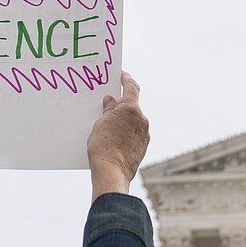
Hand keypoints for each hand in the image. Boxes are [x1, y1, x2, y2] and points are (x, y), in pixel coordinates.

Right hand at [87, 71, 149, 200]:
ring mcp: (145, 134)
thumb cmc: (103, 147)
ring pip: (133, 121)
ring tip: (108, 126)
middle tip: (107, 105)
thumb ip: (108, 110)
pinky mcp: (143, 147)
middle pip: (132, 106)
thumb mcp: (100, 123)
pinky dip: (125, 132)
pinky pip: (134, 134)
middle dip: (120, 105)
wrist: (111, 172)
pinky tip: (114, 139)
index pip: (131, 87)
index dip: (126, 79)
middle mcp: (142, 119)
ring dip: (123, 120)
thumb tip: (111, 101)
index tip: (121, 74)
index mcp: (131, 109)